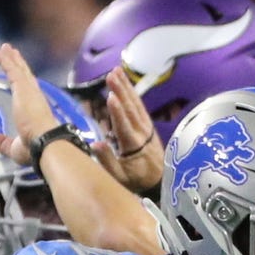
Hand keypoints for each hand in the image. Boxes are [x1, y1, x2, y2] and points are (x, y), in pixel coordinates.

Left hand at [0, 43, 60, 146]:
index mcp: (35, 111)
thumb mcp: (15, 147)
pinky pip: (12, 69)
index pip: (29, 92)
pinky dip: (5, 59)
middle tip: (13, 52)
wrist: (46, 143)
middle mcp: (35, 98)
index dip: (23, 81)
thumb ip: (3, 143)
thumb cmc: (35, 149)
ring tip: (4, 47)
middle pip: (25, 75)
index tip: (19, 73)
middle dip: (18, 63)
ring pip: (19, 69)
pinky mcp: (23, 87)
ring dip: (11, 57)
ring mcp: (30, 91)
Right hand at [98, 67, 163, 195]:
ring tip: (116, 72)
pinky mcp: (148, 125)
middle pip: (130, 108)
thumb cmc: (136, 181)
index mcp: (133, 145)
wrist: (159, 182)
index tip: (110, 97)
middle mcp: (142, 133)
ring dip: (126, 87)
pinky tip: (126, 83)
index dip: (117, 111)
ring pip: (136, 104)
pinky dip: (133, 93)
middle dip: (120, 90)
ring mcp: (147, 127)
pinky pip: (139, 106)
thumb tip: (95, 143)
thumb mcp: (119, 178)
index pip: (124, 125)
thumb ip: (107, 161)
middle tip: (111, 75)